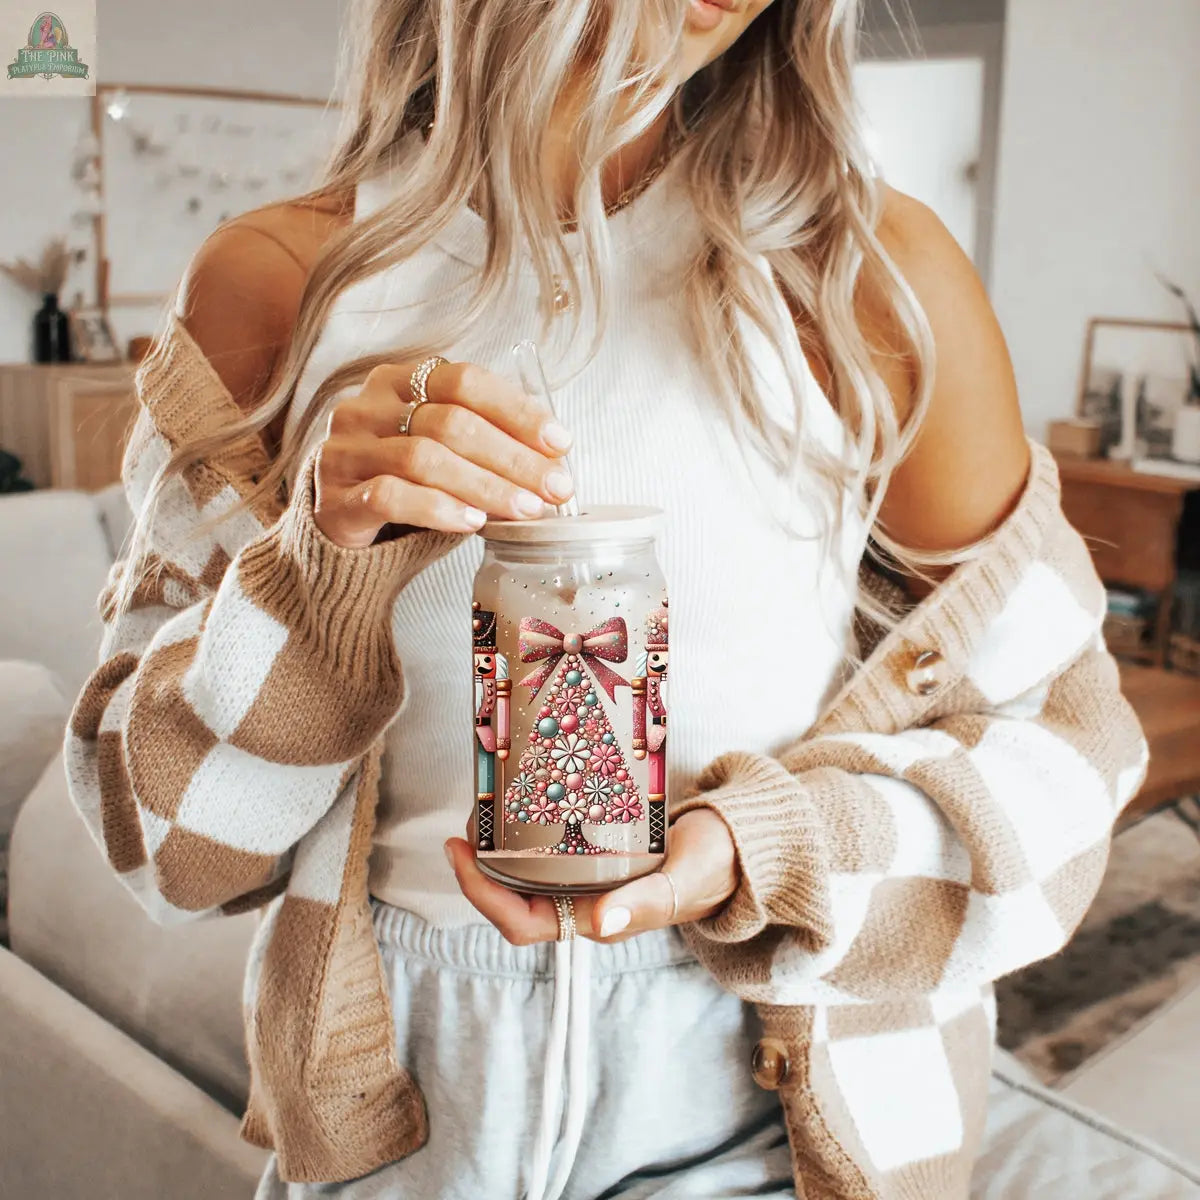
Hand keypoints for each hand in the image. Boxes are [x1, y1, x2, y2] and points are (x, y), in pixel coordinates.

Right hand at [311, 358, 575, 548]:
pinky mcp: (334, 498)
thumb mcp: (443, 447)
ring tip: (525, 508)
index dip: (517, 410)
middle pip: (450, 422)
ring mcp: (347, 450)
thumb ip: (487, 442)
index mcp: (399, 381)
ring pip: (424, 459)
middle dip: (513, 457)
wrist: (337, 522)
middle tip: (555, 486)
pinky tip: (473, 521)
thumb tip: (554, 460)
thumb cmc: (404, 479)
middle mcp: (367, 407)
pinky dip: (439, 508)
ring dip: (485, 486)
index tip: (560, 442)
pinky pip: (391, 496)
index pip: (465, 381)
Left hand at [444, 808, 738, 943]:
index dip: (481, 893)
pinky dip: (528, 824)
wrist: (739, 849)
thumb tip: (602, 922)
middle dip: (480, 862)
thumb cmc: (715, 866)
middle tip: (470, 814)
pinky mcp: (596, 854)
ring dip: (499, 841)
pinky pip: (549, 847)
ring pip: (526, 870)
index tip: (459, 850)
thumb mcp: (686, 877)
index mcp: (598, 918)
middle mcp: (584, 902)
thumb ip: (651, 899)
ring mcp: (588, 880)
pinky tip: (522, 793)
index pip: (521, 923)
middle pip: (511, 896)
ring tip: (487, 800)